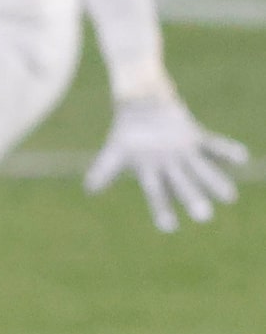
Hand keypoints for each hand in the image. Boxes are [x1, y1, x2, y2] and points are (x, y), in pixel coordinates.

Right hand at [85, 92, 248, 231]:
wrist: (143, 106)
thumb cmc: (126, 133)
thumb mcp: (113, 152)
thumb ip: (103, 171)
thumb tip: (90, 189)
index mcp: (150, 174)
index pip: (156, 195)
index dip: (162, 209)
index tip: (170, 227)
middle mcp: (170, 168)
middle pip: (182, 185)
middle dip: (193, 199)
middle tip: (205, 217)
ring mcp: (185, 153)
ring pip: (201, 169)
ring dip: (215, 182)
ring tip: (231, 198)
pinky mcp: (195, 138)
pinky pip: (213, 145)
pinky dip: (226, 150)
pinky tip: (241, 158)